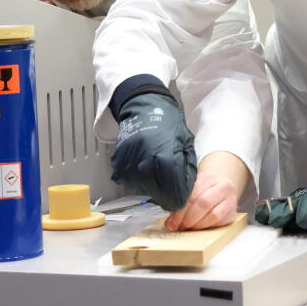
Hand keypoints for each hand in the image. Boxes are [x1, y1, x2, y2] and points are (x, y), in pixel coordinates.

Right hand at [110, 92, 196, 210]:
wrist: (144, 108)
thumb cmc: (167, 122)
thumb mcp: (186, 143)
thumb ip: (188, 169)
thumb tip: (187, 190)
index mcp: (166, 158)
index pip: (174, 194)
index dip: (180, 197)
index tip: (181, 194)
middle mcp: (145, 164)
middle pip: (159, 194)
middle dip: (167, 192)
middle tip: (170, 178)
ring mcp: (129, 165)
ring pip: (144, 189)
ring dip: (152, 184)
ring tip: (155, 165)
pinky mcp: (118, 165)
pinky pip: (130, 181)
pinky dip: (138, 177)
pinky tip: (143, 162)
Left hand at [165, 151, 248, 230]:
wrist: (223, 187)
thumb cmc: (205, 189)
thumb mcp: (193, 188)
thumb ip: (182, 201)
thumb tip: (170, 222)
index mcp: (209, 178)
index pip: (192, 195)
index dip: (180, 211)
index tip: (172, 222)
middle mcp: (223, 187)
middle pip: (203, 203)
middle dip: (188, 218)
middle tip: (179, 226)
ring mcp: (230, 200)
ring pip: (213, 215)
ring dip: (197, 225)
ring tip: (188, 227)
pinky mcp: (232, 213)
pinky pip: (218, 222)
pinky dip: (206, 227)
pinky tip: (198, 227)